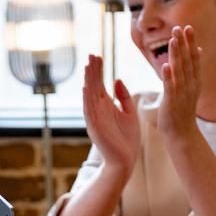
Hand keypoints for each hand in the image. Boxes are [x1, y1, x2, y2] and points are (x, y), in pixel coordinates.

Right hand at [81, 53, 139, 176]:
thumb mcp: (130, 114)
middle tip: (91, 55)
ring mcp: (95, 119)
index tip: (98, 56)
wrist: (125, 161)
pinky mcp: (95, 128)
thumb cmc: (127, 139)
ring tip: (87, 67)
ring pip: (90, 96)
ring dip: (88, 82)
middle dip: (92, 71)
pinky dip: (87, 100)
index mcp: (107, 106)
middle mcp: (98, 110)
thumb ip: (124, 98)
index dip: (99, 71)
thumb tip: (117, 79)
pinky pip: (89, 112)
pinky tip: (86, 88)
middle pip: (94, 86)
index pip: (101, 84)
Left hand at [156, 25, 202, 139]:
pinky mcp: (172, 101)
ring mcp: (182, 93)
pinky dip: (169, 75)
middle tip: (181, 27)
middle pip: (188, 61)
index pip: (194, 58)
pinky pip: (170, 86)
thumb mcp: (191, 87)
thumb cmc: (183, 110)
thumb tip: (198, 50)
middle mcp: (190, 85)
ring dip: (177, 54)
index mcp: (194, 81)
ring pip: (179, 70)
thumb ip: (193, 68)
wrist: (182, 134)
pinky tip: (166, 64)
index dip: (191, 43)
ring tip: (173, 39)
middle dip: (184, 44)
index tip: (188, 27)